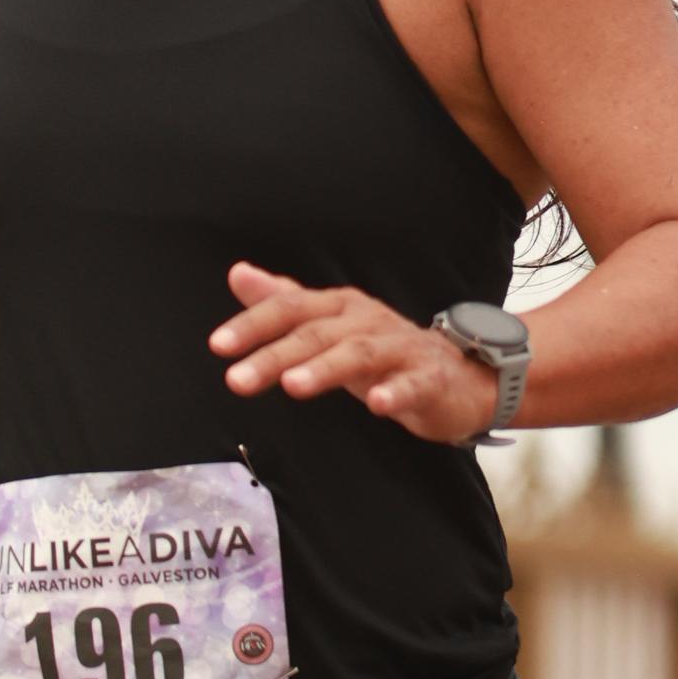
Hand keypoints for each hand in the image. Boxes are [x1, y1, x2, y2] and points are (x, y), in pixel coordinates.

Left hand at [208, 263, 511, 444]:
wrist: (458, 376)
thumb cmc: (383, 351)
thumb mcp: (329, 326)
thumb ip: (284, 301)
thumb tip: (237, 274)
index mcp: (340, 308)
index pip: (290, 308)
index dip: (253, 324)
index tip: (218, 346)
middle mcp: (367, 320)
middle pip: (316, 333)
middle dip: (274, 355)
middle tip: (236, 380)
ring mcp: (401, 348)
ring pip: (359, 354)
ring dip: (325, 368)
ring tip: (292, 386)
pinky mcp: (431, 378)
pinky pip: (413, 384)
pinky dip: (395, 392)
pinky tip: (376, 404)